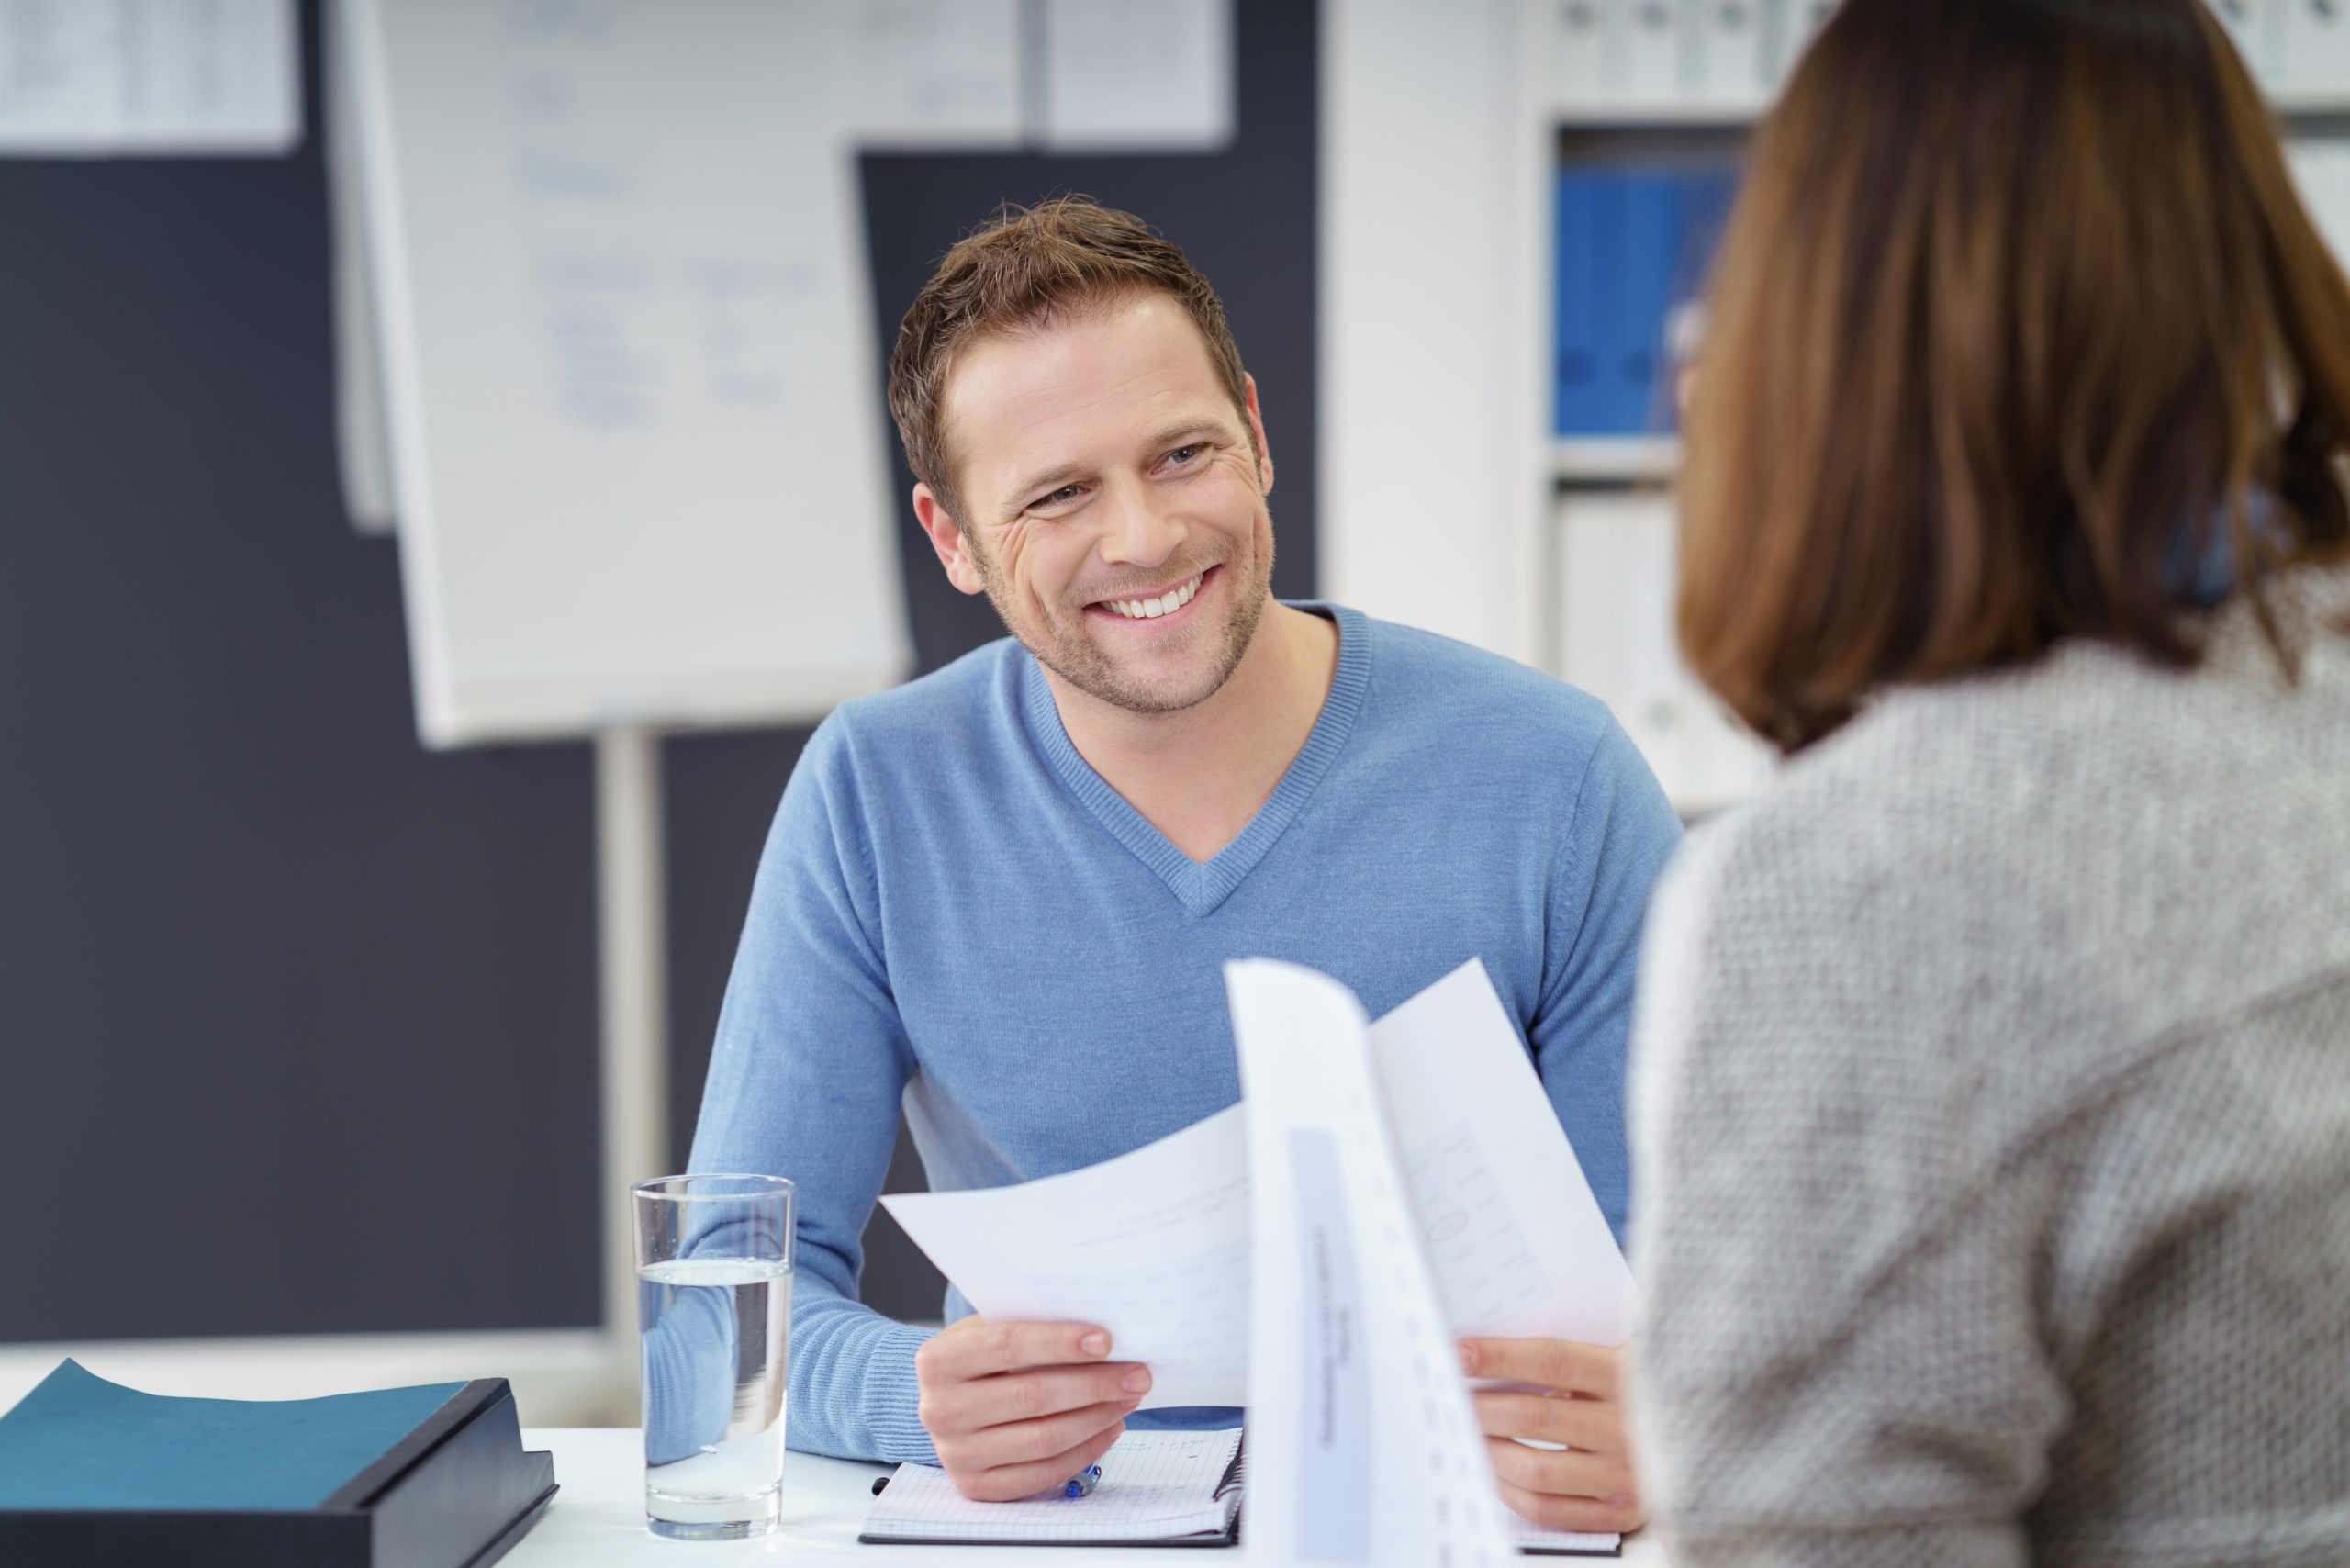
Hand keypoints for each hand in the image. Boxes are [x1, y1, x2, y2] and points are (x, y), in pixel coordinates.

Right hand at [914, 1317, 1150, 1500]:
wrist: (946, 1402)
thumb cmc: (981, 1359)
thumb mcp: (989, 1330)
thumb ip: (1031, 1326)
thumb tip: (1102, 1336)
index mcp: (938, 1361)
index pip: (1006, 1346)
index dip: (1059, 1343)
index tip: (1106, 1341)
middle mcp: (940, 1410)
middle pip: (1031, 1396)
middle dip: (1094, 1384)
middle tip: (1136, 1374)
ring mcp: (956, 1454)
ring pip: (1043, 1439)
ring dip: (1096, 1417)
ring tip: (1127, 1398)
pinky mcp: (977, 1486)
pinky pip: (1043, 1473)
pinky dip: (1085, 1450)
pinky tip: (1109, 1427)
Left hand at [1458, 1336, 1643, 1534]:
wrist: (1705, 1431)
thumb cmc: (1640, 1387)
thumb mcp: (1618, 1357)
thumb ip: (1568, 1357)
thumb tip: (1485, 1354)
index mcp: (1630, 1372)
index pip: (1553, 1359)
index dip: (1499, 1355)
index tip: (1457, 1352)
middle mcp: (1632, 1424)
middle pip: (1534, 1417)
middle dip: (1479, 1406)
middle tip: (1449, 1396)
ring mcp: (1628, 1473)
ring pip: (1535, 1468)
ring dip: (1487, 1449)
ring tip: (1465, 1432)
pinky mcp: (1622, 1511)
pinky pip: (1548, 1508)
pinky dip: (1509, 1490)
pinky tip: (1492, 1468)